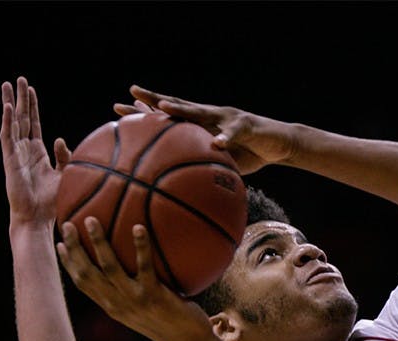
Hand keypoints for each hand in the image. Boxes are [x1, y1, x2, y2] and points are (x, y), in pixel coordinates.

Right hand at [0, 77, 70, 225]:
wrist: (37, 219)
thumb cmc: (50, 203)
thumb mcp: (64, 176)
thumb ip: (64, 157)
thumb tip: (60, 138)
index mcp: (37, 153)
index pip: (34, 124)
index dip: (33, 107)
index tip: (31, 90)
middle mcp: (24, 150)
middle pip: (22, 118)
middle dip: (20, 98)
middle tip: (18, 78)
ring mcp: (15, 153)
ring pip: (12, 123)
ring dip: (10, 103)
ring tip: (7, 84)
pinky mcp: (10, 160)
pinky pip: (7, 137)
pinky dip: (7, 121)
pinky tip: (6, 107)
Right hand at [56, 219, 213, 340]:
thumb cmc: (172, 323)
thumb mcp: (145, 310)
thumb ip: (133, 292)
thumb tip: (132, 269)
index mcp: (112, 307)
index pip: (82, 284)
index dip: (68, 264)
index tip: (60, 244)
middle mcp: (117, 305)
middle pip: (86, 274)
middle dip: (74, 248)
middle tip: (68, 224)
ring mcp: (134, 301)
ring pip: (108, 268)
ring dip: (98, 242)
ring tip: (92, 219)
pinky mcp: (154, 296)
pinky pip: (144, 266)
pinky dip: (140, 246)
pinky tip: (138, 227)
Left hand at [114, 85, 295, 173]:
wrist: (279, 143)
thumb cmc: (249, 153)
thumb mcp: (222, 163)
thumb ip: (204, 168)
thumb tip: (182, 190)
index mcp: (200, 125)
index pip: (168, 117)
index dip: (144, 113)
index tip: (119, 111)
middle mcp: (209, 115)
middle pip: (177, 106)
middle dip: (153, 100)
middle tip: (129, 93)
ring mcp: (226, 117)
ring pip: (200, 112)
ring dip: (182, 110)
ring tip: (163, 108)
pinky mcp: (245, 125)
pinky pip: (233, 133)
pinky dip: (225, 138)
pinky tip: (217, 142)